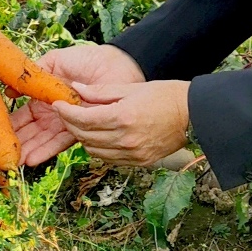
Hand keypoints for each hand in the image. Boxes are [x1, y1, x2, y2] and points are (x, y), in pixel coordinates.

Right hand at [11, 44, 144, 164]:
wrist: (118, 66)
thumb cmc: (88, 59)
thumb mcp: (55, 61)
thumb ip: (33, 74)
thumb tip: (8, 90)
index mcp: (44, 96)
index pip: (22, 114)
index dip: (8, 124)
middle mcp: (52, 113)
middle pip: (29, 131)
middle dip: (15, 143)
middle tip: (0, 155)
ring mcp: (65, 122)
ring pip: (41, 140)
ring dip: (27, 150)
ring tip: (12, 162)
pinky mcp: (80, 129)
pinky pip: (59, 143)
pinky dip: (45, 151)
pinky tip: (31, 159)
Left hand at [53, 79, 190, 167]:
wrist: (193, 114)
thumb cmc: (165, 95)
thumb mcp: (131, 88)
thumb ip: (100, 92)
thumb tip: (76, 89)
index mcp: (122, 118)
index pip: (83, 119)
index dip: (66, 112)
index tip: (57, 105)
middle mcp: (125, 140)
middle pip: (84, 136)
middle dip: (71, 124)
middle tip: (66, 113)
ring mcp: (132, 154)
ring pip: (94, 151)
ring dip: (84, 138)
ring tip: (83, 123)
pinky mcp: (139, 163)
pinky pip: (109, 159)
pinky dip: (99, 148)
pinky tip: (100, 136)